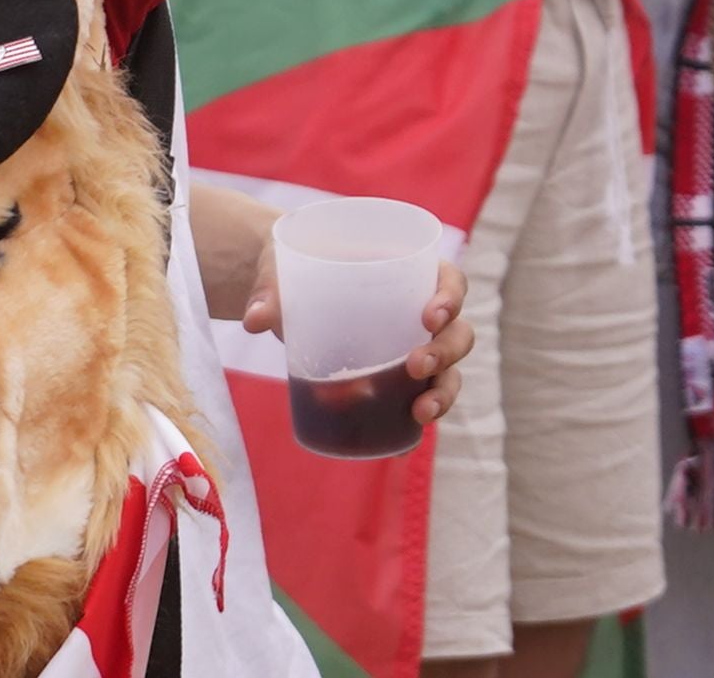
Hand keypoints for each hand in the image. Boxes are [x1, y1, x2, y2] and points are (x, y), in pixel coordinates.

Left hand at [243, 239, 476, 426]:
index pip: (450, 281)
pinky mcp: (391, 382)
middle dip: (445, 352)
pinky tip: (403, 446)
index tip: (429, 317)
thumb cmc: (295, 268)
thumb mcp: (283, 267)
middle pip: (458, 333)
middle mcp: (419, 314)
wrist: (282, 291)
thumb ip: (271, 289)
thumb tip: (255, 321)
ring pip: (448, 373)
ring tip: (421, 413)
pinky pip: (415, 405)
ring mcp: (411, 350)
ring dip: (443, 394)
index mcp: (406, 271)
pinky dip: (413, 429)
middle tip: (415, 366)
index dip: (451, 298)